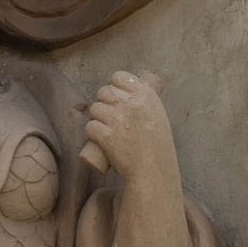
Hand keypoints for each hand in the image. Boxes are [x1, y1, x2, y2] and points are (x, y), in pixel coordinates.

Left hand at [81, 70, 173, 184]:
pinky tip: (97, 139)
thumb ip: (144, 102)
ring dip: (96, 119)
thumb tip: (127, 92)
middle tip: (108, 117)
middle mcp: (130, 103)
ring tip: (104, 130)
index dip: (114, 86)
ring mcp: (117, 119)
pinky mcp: (106, 135)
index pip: (119, 77)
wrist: (152, 170)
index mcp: (145, 95)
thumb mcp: (157, 115)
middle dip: (103, 103)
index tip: (115, 97)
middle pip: (103, 92)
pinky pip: (90, 127)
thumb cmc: (157, 145)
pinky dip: (91, 133)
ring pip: (94, 109)